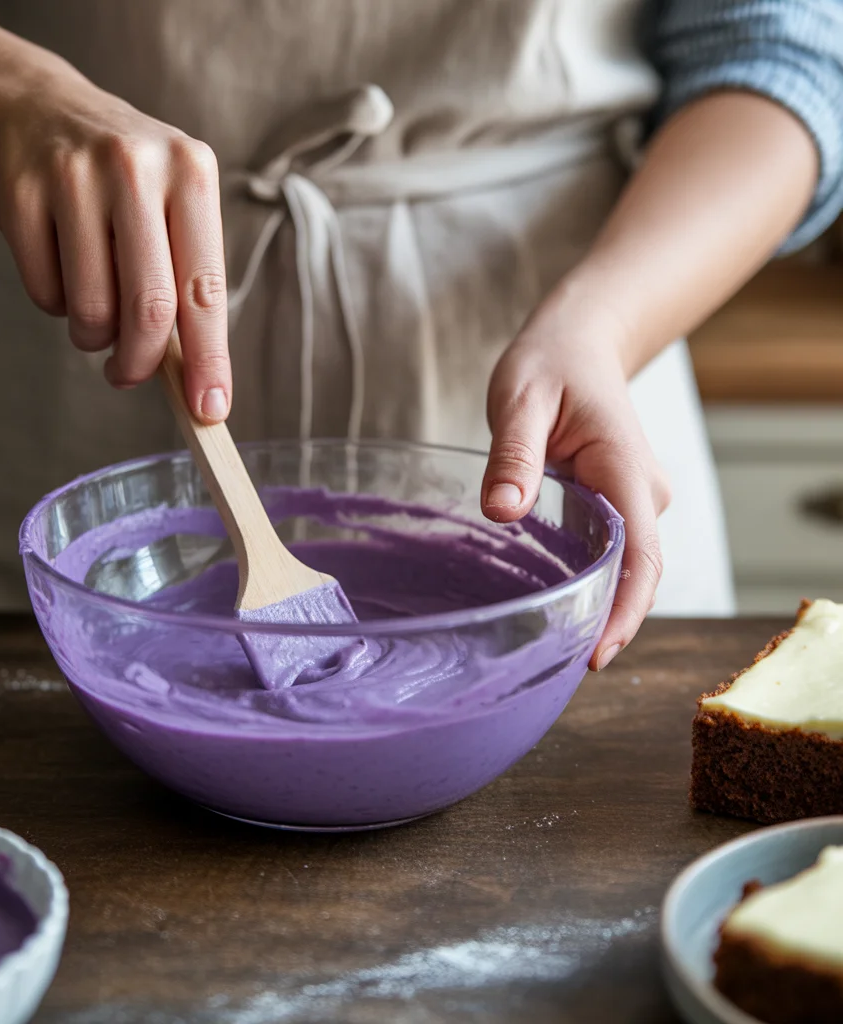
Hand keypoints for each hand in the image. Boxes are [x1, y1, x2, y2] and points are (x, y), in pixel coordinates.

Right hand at [0, 61, 229, 419]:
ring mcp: (73, 174)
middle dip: (140, 361)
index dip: (208, 359)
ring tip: (94, 305)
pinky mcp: (18, 190)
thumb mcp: (171, 208)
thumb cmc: (124, 183)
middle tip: (127, 375)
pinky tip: (59, 267)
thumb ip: (186, 283)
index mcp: (192, 173)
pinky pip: (44, 292)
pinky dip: (55, 303)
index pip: (205, 289)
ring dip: (92, 334)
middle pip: (148, 308)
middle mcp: (137, 165)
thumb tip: (196, 382)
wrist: (35, 107)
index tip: (209, 409)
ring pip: (90, 309)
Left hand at [481, 292, 669, 669]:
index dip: (623, 612)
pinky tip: (552, 603)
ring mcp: (634, 499)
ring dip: (596, 605)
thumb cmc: (551, 364)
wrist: (580, 342)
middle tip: (551, 663)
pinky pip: (609, 551)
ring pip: (623, 566)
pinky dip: (588, 581)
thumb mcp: (521, 401)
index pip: (639, 556)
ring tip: (546, 645)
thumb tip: (503, 512)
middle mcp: (642, 492)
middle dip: (606, 623)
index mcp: (625, 469)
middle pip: (635, 573)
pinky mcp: (618, 502)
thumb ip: (513, 456)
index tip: (596, 655)